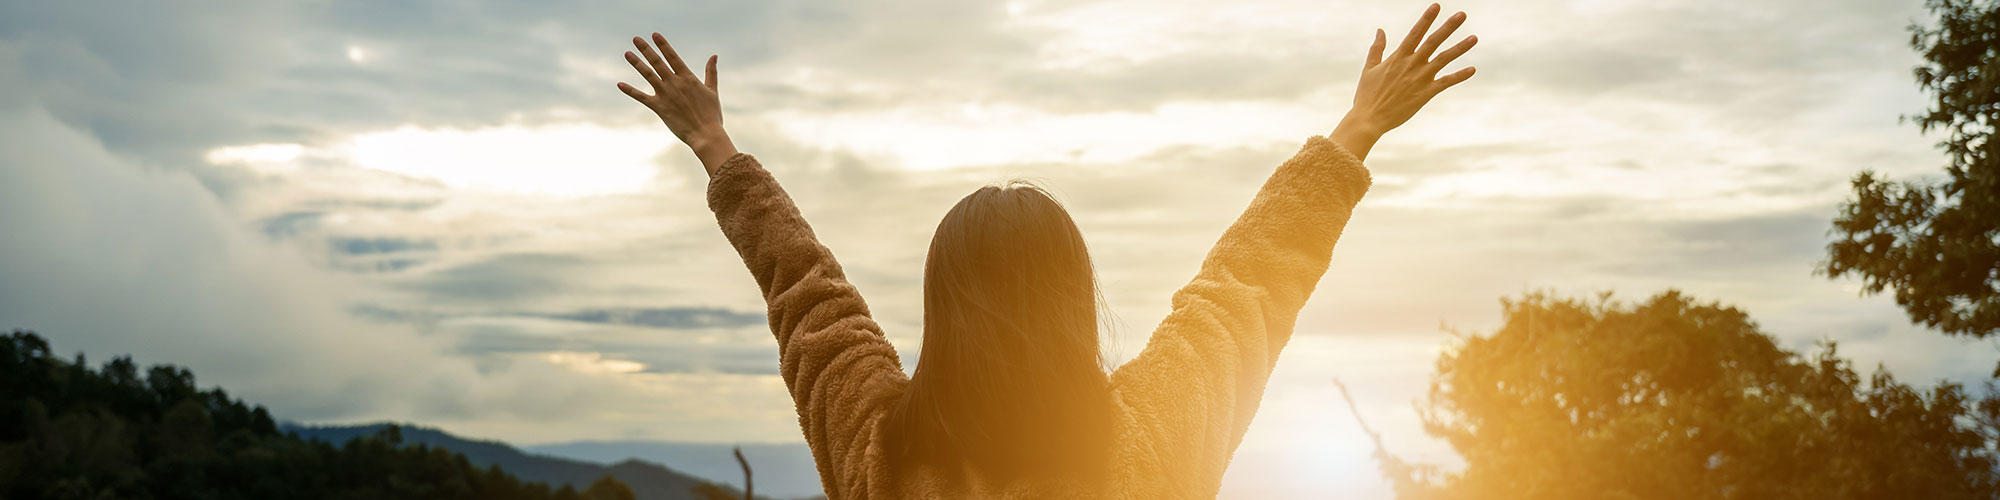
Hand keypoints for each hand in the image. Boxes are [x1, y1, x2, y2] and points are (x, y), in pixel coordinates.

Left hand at [619, 33, 737, 174]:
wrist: (706, 134)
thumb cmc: (711, 114)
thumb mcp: (712, 90)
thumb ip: (711, 72)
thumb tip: (714, 56)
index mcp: (688, 77)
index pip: (673, 56)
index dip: (663, 45)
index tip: (654, 35)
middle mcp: (675, 83)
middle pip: (657, 62)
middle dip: (646, 49)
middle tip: (636, 39)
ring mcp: (666, 94)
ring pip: (648, 75)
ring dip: (637, 63)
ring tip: (627, 54)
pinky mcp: (659, 107)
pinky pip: (642, 97)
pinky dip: (630, 91)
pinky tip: (620, 84)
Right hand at [1331, 4, 1477, 159]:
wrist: (1369, 119)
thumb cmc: (1367, 94)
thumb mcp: (1369, 68)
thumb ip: (1377, 48)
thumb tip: (1380, 30)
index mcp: (1398, 57)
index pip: (1415, 33)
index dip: (1427, 19)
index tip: (1437, 6)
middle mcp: (1412, 65)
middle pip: (1433, 41)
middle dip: (1448, 27)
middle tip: (1462, 14)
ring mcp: (1420, 79)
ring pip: (1444, 59)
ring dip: (1460, 48)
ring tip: (1474, 37)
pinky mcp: (1426, 93)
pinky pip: (1446, 82)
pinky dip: (1459, 76)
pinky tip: (1472, 69)